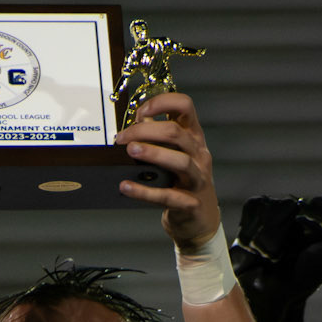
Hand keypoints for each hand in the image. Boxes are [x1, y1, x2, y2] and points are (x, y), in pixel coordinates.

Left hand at [116, 93, 219, 249]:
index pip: (184, 105)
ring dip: (153, 153)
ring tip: (130, 152)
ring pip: (180, 161)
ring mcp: (197, 178)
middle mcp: (199, 153)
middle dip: (145, 131)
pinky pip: (167, 196)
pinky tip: (127, 187)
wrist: (198, 219)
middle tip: (122, 138)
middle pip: (175, 132)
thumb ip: (156, 138)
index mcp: (193, 136)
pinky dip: (145, 192)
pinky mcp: (190, 203)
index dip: (161, 102)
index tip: (139, 112)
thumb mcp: (172, 155)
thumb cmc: (181, 182)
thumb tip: (133, 126)